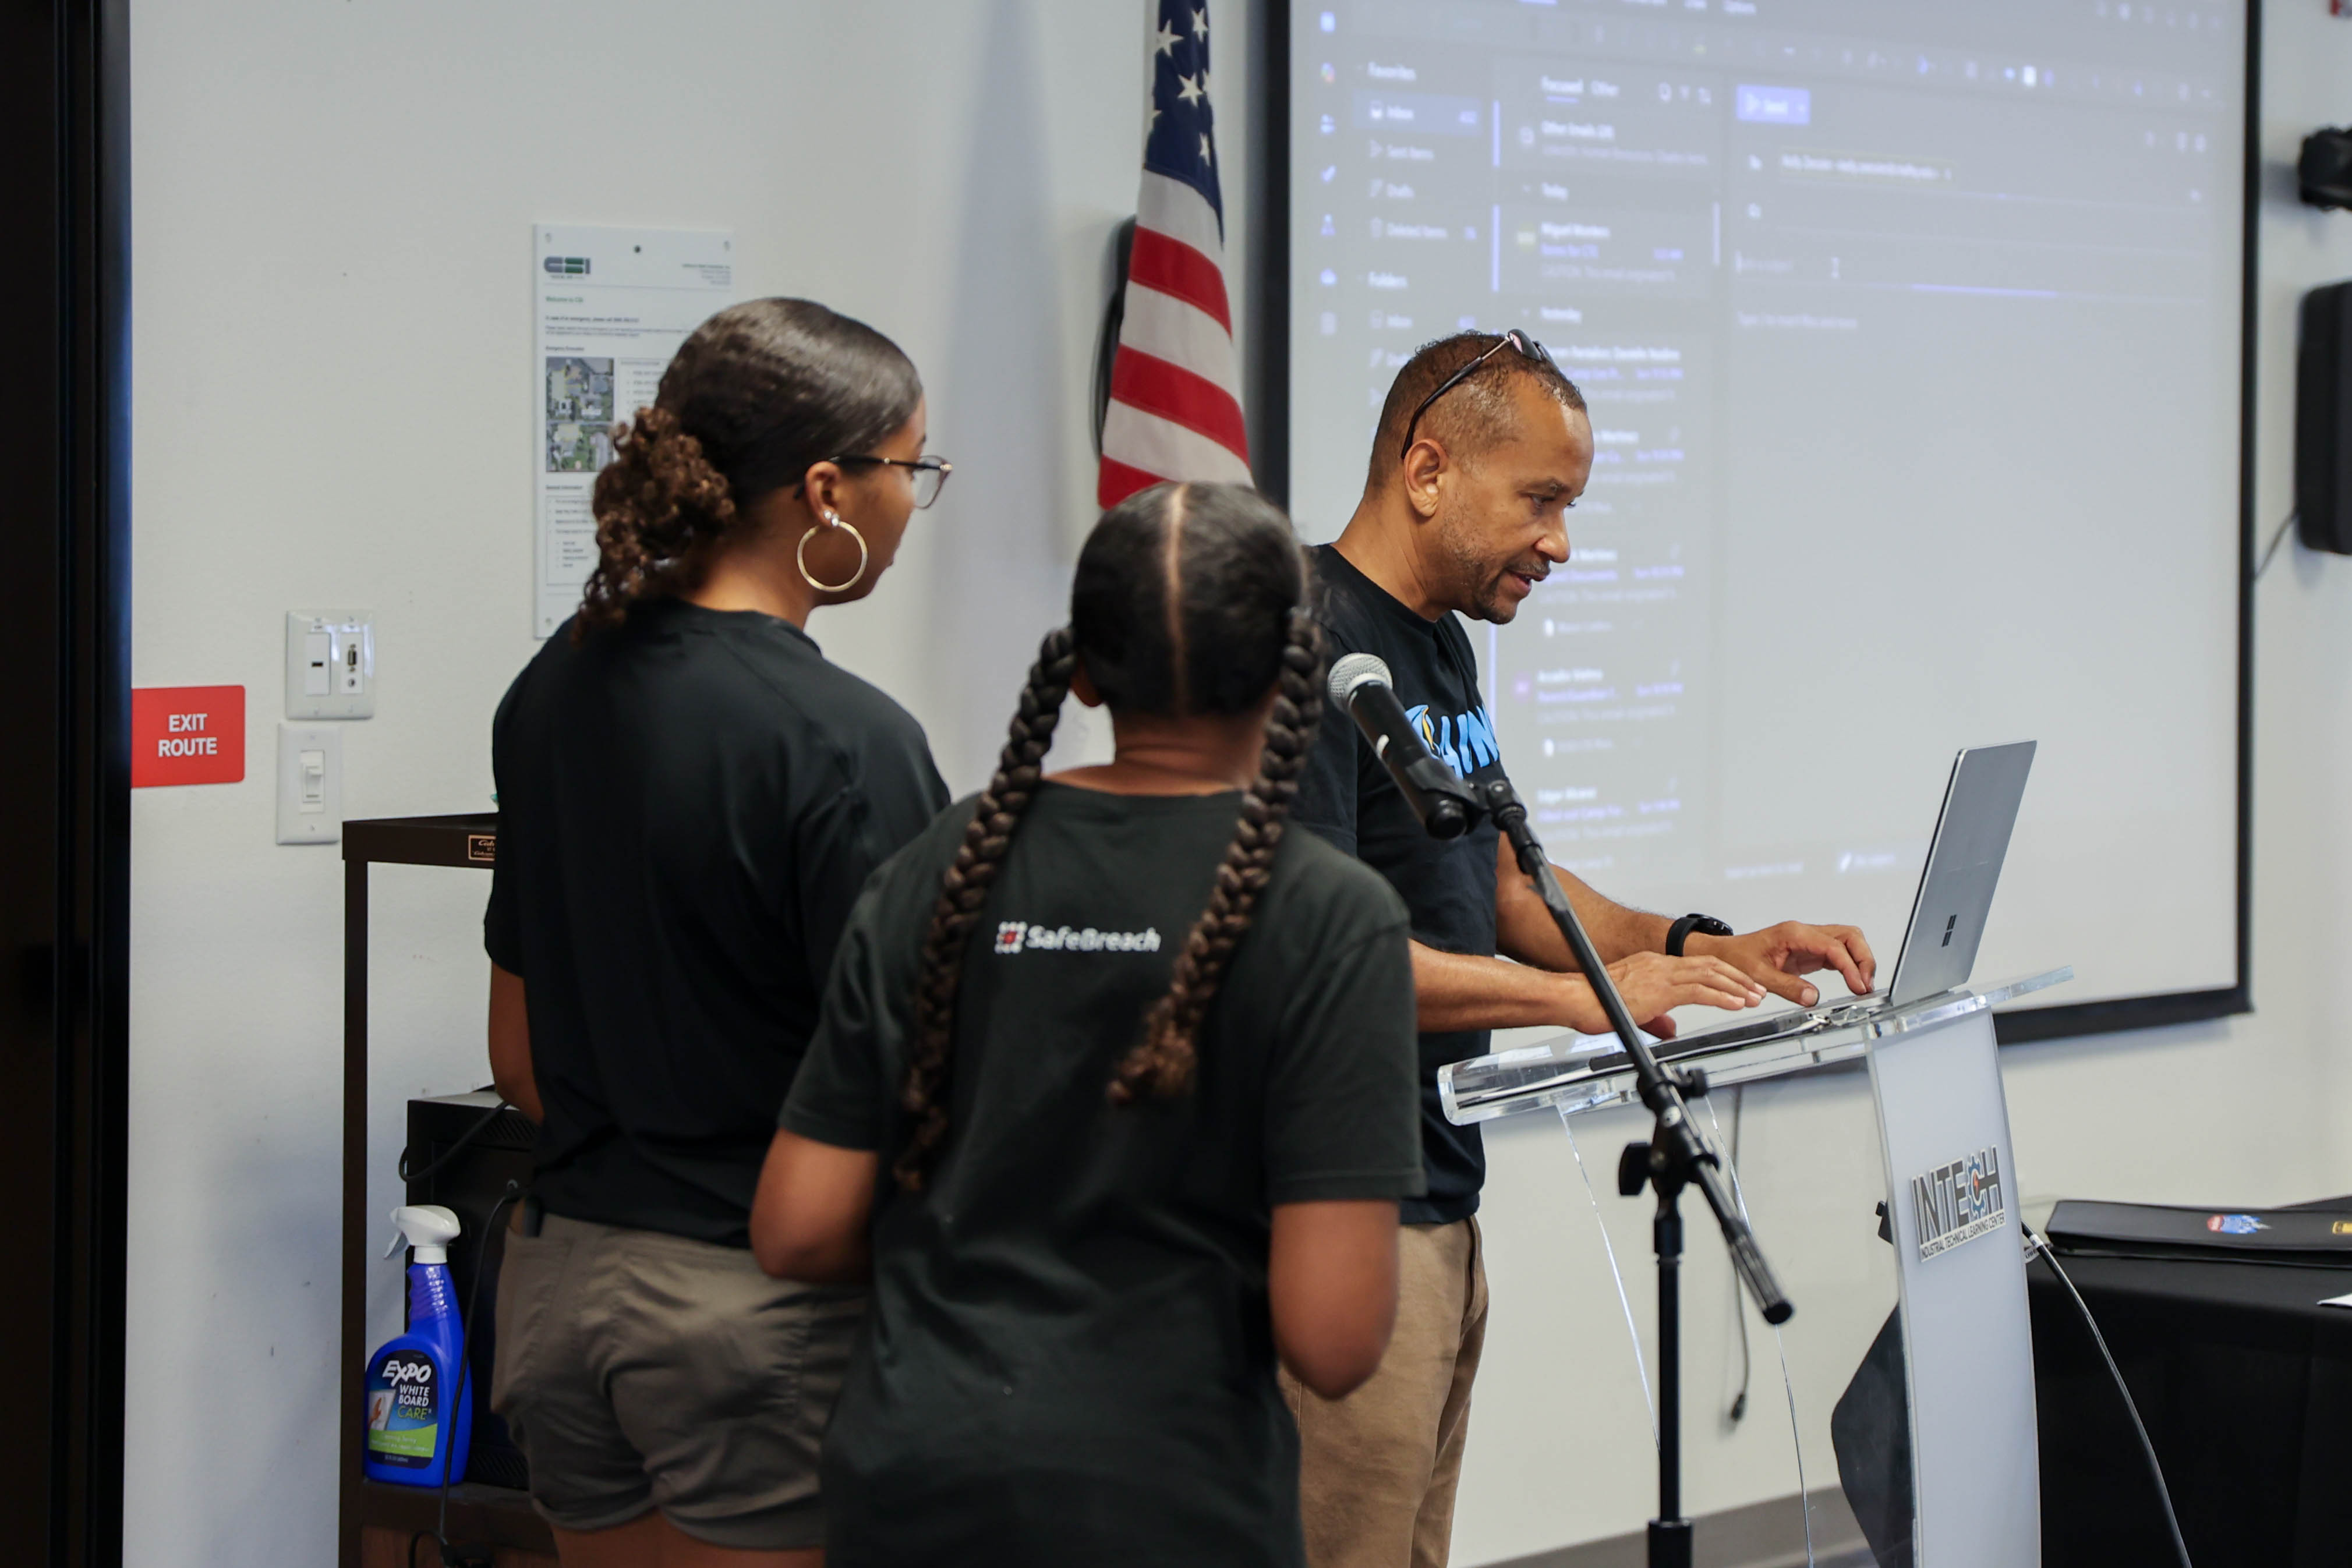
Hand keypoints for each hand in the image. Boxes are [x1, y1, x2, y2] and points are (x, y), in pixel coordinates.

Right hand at [1572, 951, 1765, 1036]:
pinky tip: (1735, 1005)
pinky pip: (1699, 992)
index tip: (1739, 985)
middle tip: (1755, 990)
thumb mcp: (1632, 1008)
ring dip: (1735, 987)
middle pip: (1709, 965)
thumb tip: (1671, 1028)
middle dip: (1736, 978)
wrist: (1576, 998)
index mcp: (1653, 965)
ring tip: (1753, 998)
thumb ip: (1657, 1017)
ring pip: (1709, 975)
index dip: (1722, 975)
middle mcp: (1659, 964)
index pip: (1696, 965)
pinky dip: (1721, 997)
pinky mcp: (1660, 990)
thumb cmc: (1594, 1001)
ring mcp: (1660, 975)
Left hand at [1690, 922, 1876, 1006]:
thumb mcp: (1758, 975)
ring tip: (1862, 986)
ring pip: (1847, 942)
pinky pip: (1837, 953)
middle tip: (1866, 985)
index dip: (1850, 966)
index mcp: (1794, 934)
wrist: (1725, 953)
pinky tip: (1852, 982)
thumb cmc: (1736, 958)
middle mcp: (1805, 933)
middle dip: (1863, 958)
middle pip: (1848, 936)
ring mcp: (1809, 940)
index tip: (1858, 986)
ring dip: (1859, 961)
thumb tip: (1812, 998)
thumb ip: (1786, 986)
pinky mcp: (1809, 951)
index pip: (1833, 945)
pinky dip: (1849, 966)